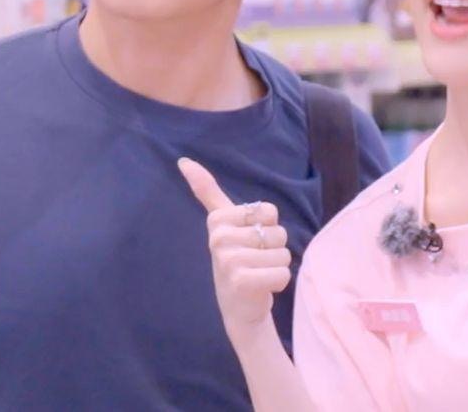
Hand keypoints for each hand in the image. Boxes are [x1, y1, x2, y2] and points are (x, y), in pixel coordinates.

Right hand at [179, 158, 292, 343]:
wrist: (238, 307)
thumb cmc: (236, 260)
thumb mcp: (222, 224)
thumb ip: (207, 192)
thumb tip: (184, 160)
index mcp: (218, 220)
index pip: (269, 212)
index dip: (267, 228)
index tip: (247, 241)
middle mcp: (219, 238)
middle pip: (278, 232)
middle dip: (274, 249)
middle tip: (254, 262)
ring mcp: (228, 260)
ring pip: (283, 253)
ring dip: (277, 267)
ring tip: (257, 274)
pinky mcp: (241, 281)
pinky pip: (282, 273)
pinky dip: (279, 282)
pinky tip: (261, 288)